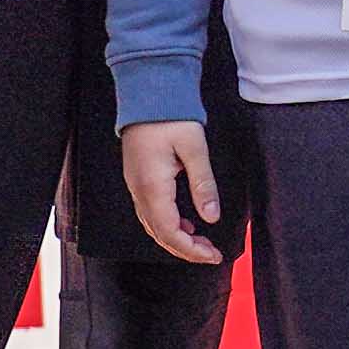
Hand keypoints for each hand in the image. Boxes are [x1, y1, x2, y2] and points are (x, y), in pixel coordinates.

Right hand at [118, 119, 226, 260]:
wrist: (147, 93)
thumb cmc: (170, 116)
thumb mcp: (194, 148)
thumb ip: (203, 184)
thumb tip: (211, 216)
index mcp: (153, 187)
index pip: (170, 233)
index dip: (191, 250)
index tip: (213, 255)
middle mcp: (139, 190)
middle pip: (160, 234)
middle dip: (185, 249)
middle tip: (211, 253)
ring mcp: (135, 185)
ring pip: (153, 225)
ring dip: (176, 238)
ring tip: (201, 242)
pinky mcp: (137, 179)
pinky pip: (150, 212)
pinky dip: (167, 224)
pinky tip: (184, 223)